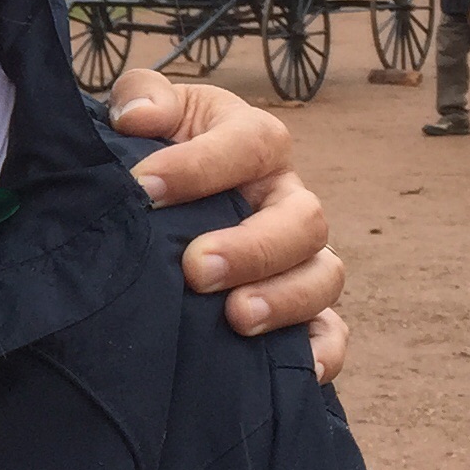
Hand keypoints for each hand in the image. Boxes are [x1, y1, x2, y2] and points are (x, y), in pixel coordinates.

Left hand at [107, 70, 346, 377]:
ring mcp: (299, 255)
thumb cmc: (151, 152)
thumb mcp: (143, 112)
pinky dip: (323, 351)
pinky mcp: (301, 309)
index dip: (200, 165)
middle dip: (252, 246)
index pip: (251, 143)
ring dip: (285, 298)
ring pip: (324, 275)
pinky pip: (332, 332)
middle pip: (303, 218)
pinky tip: (298, 371)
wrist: (151, 203)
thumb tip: (137, 115)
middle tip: (195, 268)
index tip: (143, 189)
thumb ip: (140, 98)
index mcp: (253, 140)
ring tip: (235, 317)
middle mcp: (286, 197)